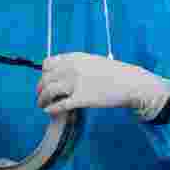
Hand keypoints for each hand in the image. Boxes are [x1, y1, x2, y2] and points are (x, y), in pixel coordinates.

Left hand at [36, 52, 169, 119]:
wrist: (130, 82)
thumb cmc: (114, 73)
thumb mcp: (92, 61)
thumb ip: (76, 65)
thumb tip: (61, 74)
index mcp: (74, 57)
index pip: (47, 64)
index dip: (43, 74)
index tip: (45, 81)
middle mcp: (72, 68)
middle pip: (45, 79)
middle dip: (39, 89)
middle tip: (40, 97)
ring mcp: (76, 83)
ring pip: (49, 91)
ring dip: (41, 99)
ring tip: (42, 105)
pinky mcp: (81, 99)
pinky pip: (60, 105)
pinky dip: (51, 109)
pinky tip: (49, 111)